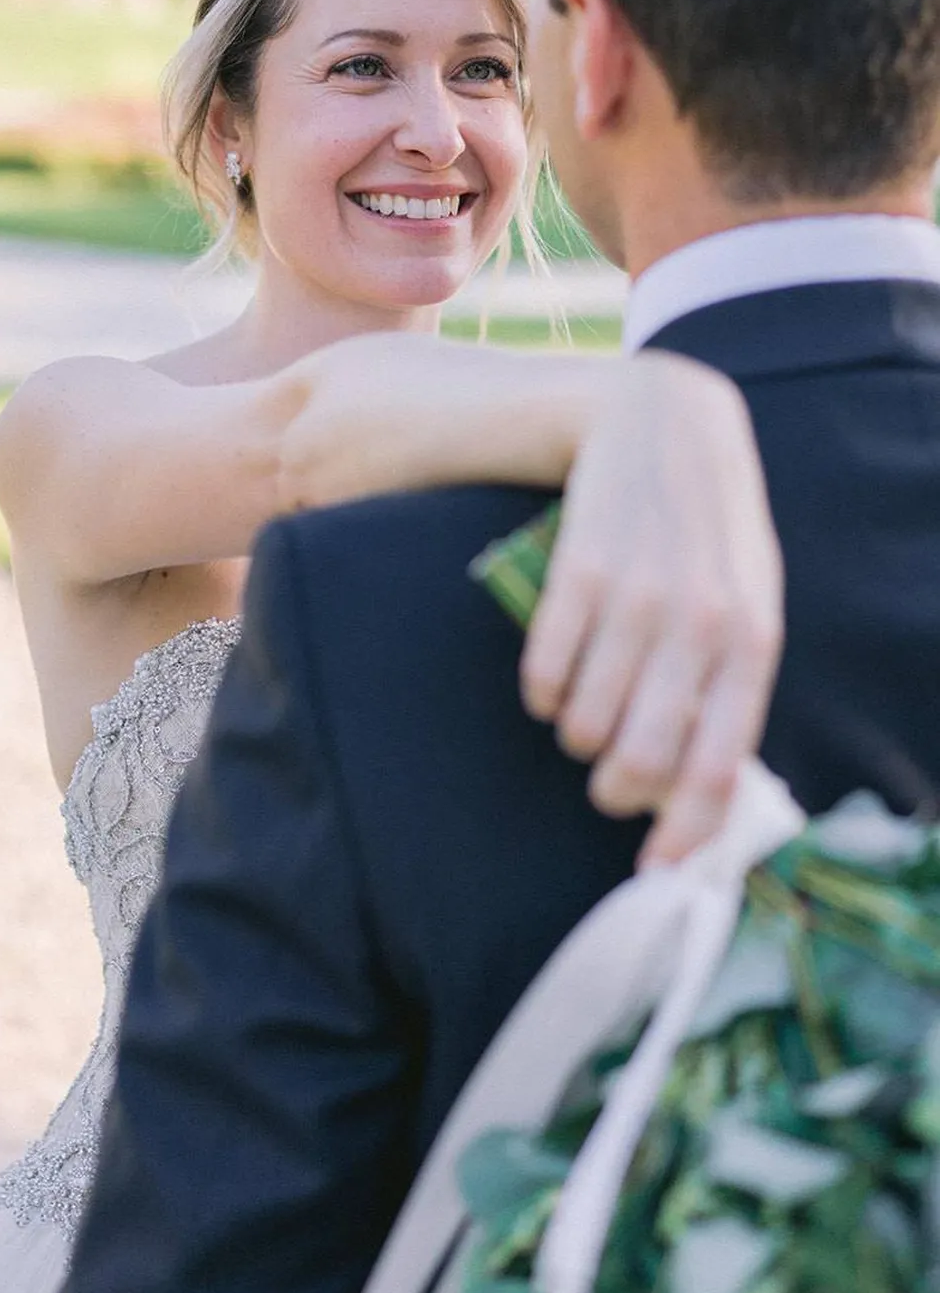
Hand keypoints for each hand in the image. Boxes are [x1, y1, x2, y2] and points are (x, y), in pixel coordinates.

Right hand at [519, 351, 783, 868]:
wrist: (664, 424)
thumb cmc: (708, 535)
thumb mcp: (746, 601)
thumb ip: (729, 686)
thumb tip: (697, 796)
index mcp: (753, 641)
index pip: (720, 768)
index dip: (684, 836)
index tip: (653, 869)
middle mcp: (700, 626)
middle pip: (644, 759)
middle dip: (615, 791)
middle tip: (605, 783)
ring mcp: (638, 598)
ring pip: (585, 723)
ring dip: (574, 738)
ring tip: (578, 721)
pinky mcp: (579, 573)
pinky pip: (543, 673)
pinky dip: (540, 695)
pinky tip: (548, 683)